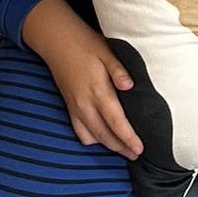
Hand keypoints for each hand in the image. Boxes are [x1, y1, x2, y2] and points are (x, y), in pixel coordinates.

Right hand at [23, 0, 141, 158]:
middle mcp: (85, 104)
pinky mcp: (69, 107)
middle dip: (121, 148)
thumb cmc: (86, 44)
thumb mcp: (106, 52)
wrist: (57, 41)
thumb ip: (119, 71)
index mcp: (98, 91)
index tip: (140, 148)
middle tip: (137, 155)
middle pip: (105, 135)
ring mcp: (75, 107)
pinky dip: (92, 139)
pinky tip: (102, 138)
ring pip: (92, 136)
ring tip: (124, 150)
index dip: (128, 138)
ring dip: (108, 146)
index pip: (116, 122)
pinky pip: (79, 131)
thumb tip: (130, 86)